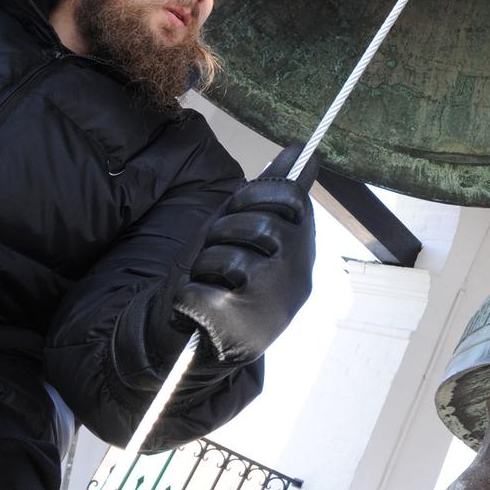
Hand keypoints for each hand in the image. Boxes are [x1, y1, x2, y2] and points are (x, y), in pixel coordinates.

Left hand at [173, 145, 317, 362]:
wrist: (197, 340)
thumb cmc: (223, 278)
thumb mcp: (244, 230)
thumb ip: (271, 192)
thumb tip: (300, 149)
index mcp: (301, 251)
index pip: (293, 197)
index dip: (254, 194)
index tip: (237, 209)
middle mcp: (298, 279)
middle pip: (262, 224)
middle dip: (224, 230)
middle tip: (218, 250)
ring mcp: (274, 306)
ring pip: (232, 257)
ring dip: (205, 264)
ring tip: (209, 281)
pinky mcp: (240, 332)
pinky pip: (202, 291)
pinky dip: (187, 296)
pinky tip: (198, 309)